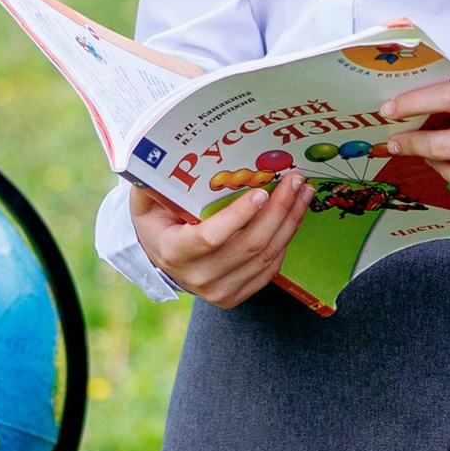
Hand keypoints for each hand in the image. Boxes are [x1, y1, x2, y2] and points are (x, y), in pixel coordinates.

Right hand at [130, 173, 312, 308]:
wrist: (162, 258)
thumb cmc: (158, 222)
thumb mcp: (147, 200)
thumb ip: (153, 181)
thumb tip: (162, 154)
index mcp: (174, 252)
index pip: (210, 237)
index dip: (239, 216)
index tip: (261, 191)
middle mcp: (198, 277)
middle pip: (250, 245)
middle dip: (279, 209)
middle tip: (295, 181)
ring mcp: (219, 291)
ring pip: (266, 256)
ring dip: (290, 222)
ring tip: (303, 193)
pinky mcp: (235, 296)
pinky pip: (270, 269)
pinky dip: (285, 240)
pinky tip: (293, 216)